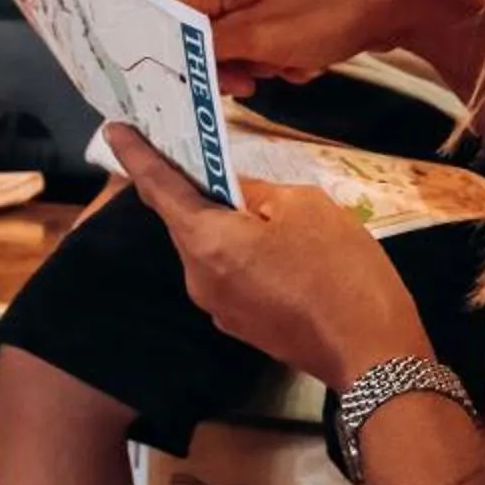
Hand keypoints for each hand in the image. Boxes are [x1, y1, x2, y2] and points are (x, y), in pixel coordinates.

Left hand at [107, 124, 426, 388]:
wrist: (371, 354)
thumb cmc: (338, 271)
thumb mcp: (305, 207)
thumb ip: (258, 192)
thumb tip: (235, 193)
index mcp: (206, 241)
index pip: (158, 187)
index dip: (136, 155)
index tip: (113, 130)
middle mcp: (198, 277)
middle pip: (184, 220)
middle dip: (193, 187)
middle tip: (204, 152)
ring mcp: (218, 308)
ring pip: (210, 247)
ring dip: (223, 221)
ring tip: (258, 199)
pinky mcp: (241, 326)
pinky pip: (229, 273)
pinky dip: (239, 250)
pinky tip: (275, 244)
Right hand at [163, 0, 407, 95]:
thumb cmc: (330, 11)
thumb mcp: (260, 37)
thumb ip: (208, 46)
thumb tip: (171, 53)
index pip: (162, 4)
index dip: (156, 41)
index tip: (165, 75)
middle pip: (197, 27)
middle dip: (216, 62)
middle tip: (244, 82)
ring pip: (232, 39)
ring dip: (252, 63)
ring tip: (283, 68)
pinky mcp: (289, 5)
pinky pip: (263, 39)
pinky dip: (277, 57)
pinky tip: (304, 62)